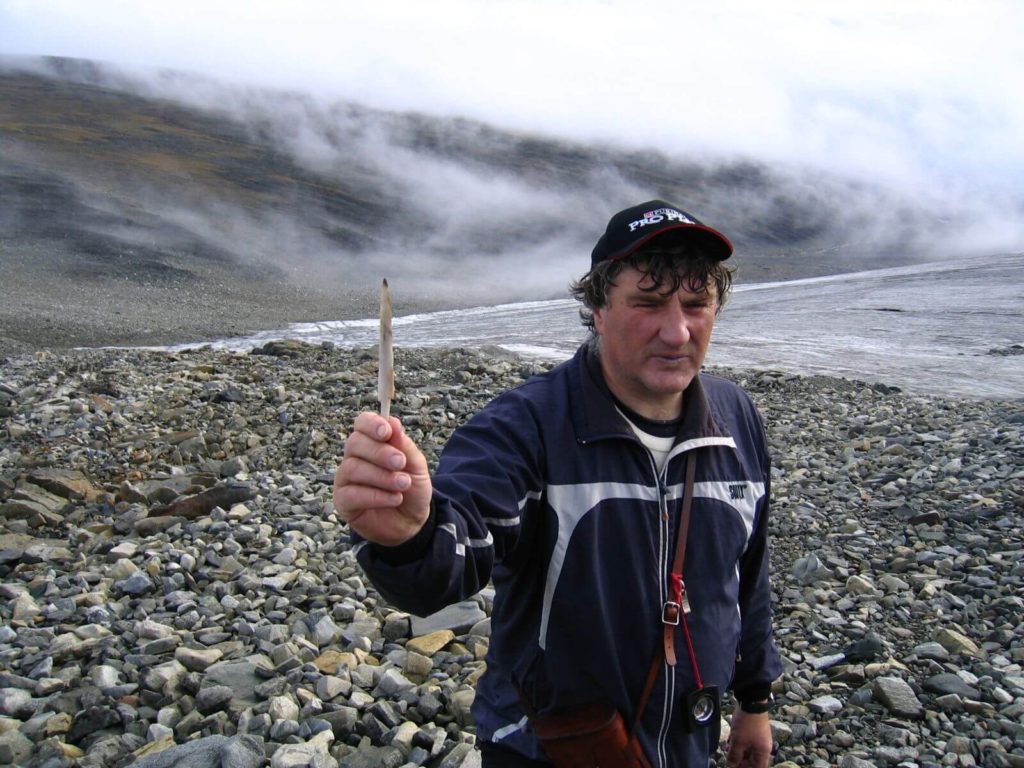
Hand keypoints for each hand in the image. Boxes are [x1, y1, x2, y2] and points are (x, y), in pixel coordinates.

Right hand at [333, 412, 432, 545]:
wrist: (412, 521)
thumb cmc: (411, 488)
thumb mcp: (416, 465)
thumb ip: (404, 445)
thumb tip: (393, 422)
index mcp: (372, 442)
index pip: (362, 423)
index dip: (371, 424)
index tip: (387, 432)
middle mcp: (354, 457)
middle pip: (354, 443)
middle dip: (379, 452)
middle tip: (400, 463)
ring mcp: (346, 479)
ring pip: (353, 468)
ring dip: (381, 476)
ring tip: (403, 484)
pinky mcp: (343, 501)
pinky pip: (352, 494)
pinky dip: (376, 496)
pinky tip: (394, 499)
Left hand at [725, 708, 772, 767]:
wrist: (751, 701)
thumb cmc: (747, 723)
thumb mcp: (738, 742)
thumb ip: (734, 756)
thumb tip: (730, 766)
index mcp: (763, 752)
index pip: (758, 767)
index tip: (736, 767)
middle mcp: (763, 745)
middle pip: (752, 760)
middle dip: (740, 761)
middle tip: (730, 760)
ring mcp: (759, 737)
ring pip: (748, 750)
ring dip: (738, 752)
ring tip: (728, 750)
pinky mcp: (754, 729)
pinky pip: (746, 741)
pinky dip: (739, 743)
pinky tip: (730, 741)